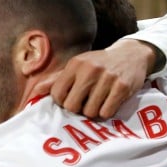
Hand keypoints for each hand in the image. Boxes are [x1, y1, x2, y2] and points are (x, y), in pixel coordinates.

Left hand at [32, 39, 154, 117]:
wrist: (131, 54)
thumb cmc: (98, 64)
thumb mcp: (76, 67)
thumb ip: (55, 80)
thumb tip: (35, 92)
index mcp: (75, 65)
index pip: (57, 94)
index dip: (62, 102)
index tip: (70, 99)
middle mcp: (90, 70)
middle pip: (72, 106)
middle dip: (77, 109)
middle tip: (85, 103)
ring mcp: (107, 78)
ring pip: (90, 112)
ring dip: (93, 112)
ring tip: (98, 102)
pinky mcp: (122, 87)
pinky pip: (107, 112)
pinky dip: (106, 112)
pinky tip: (109, 103)